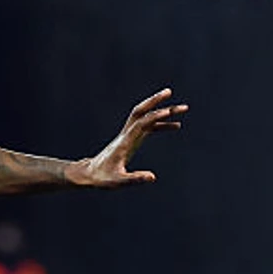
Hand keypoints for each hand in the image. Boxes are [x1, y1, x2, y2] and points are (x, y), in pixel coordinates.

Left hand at [69, 88, 187, 187]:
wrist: (89, 173)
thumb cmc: (102, 178)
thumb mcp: (118, 181)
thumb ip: (135, 179)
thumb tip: (152, 177)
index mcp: (124, 142)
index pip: (140, 124)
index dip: (153, 117)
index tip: (168, 111)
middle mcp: (127, 134)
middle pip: (140, 112)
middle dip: (154, 101)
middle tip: (169, 92)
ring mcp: (129, 135)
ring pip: (146, 117)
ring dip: (162, 110)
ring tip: (183, 108)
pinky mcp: (131, 139)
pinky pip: (149, 127)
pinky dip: (162, 124)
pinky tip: (176, 126)